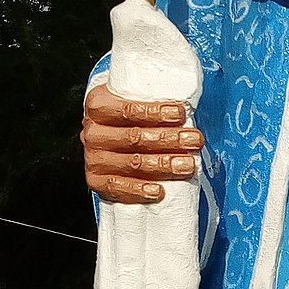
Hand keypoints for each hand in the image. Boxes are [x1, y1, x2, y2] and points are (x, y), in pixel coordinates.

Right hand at [81, 85, 203, 204]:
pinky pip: (117, 187)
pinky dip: (139, 190)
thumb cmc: (125, 117)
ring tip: (187, 165)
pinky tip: (158, 191)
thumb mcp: (130, 98)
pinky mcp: (96, 181)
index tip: (181, 114)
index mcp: (98, 105)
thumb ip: (152, 96)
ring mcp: (94, 158)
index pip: (128, 110)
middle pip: (134, 137)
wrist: (102, 136)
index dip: (156, 113)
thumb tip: (189, 99)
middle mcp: (94, 132)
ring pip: (132, 163)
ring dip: (163, 165)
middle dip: (169, 139)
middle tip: (194, 140)